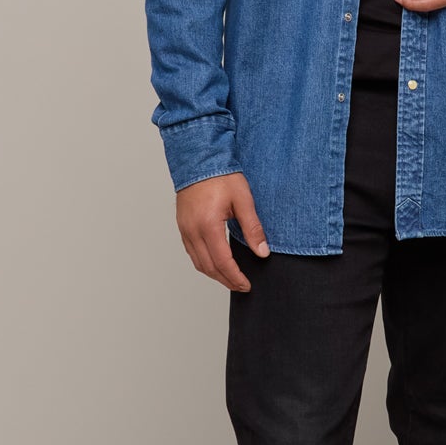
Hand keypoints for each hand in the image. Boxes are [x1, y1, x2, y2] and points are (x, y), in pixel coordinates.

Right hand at [176, 172, 268, 290]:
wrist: (199, 159)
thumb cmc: (221, 175)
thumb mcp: (243, 200)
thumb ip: (253, 228)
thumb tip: (263, 252)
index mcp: (208, 225)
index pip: (222, 262)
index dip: (235, 277)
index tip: (247, 285)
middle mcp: (192, 230)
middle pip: (208, 267)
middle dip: (226, 280)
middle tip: (242, 286)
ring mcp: (185, 229)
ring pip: (198, 262)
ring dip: (214, 274)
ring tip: (230, 278)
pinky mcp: (182, 226)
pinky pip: (191, 252)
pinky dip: (204, 263)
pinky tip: (216, 263)